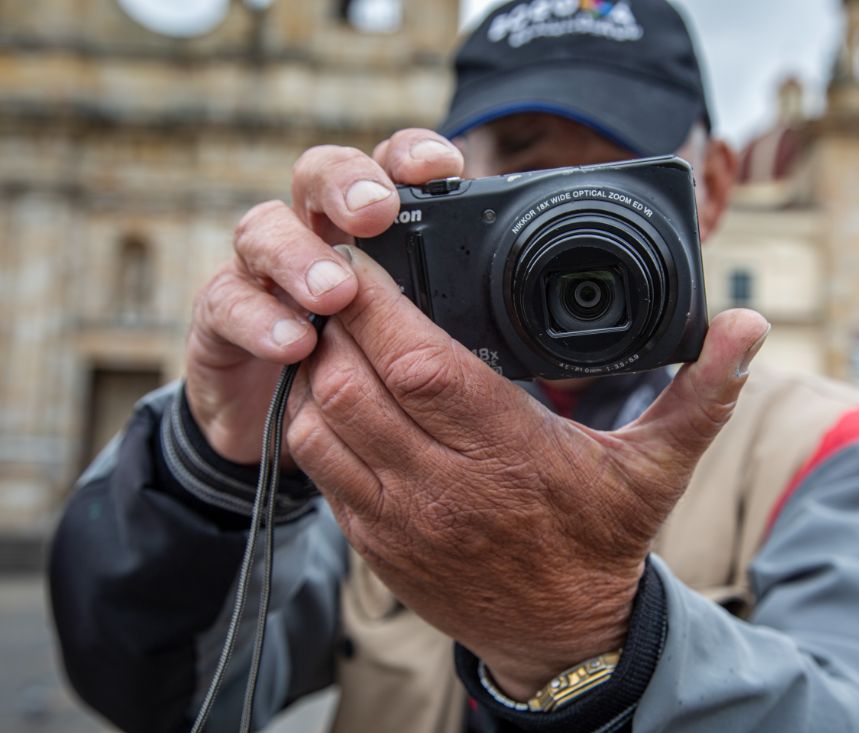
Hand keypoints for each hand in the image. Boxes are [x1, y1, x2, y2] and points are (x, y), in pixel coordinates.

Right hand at [183, 132, 463, 462]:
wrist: (287, 421)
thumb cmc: (365, 362)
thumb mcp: (412, 335)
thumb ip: (445, 312)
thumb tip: (517, 320)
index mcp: (368, 225)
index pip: (386, 166)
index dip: (410, 155)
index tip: (443, 167)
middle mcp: (312, 229)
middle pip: (319, 174)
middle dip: (347, 184)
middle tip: (375, 212)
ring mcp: (261, 269)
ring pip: (264, 229)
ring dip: (301, 257)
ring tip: (336, 294)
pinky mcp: (221, 315)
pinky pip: (228, 302)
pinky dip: (260, 320)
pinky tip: (294, 344)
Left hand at [284, 243, 770, 697]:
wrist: (562, 636)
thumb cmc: (603, 540)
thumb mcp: (659, 466)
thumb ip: (701, 391)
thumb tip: (751, 325)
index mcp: (510, 455)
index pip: (421, 364)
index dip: (382, 305)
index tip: (370, 261)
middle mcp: (443, 488)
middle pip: (353, 384)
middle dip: (337, 324)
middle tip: (342, 283)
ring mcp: (399, 520)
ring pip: (319, 423)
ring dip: (316, 369)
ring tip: (336, 331)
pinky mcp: (373, 542)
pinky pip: (317, 468)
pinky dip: (314, 418)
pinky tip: (333, 389)